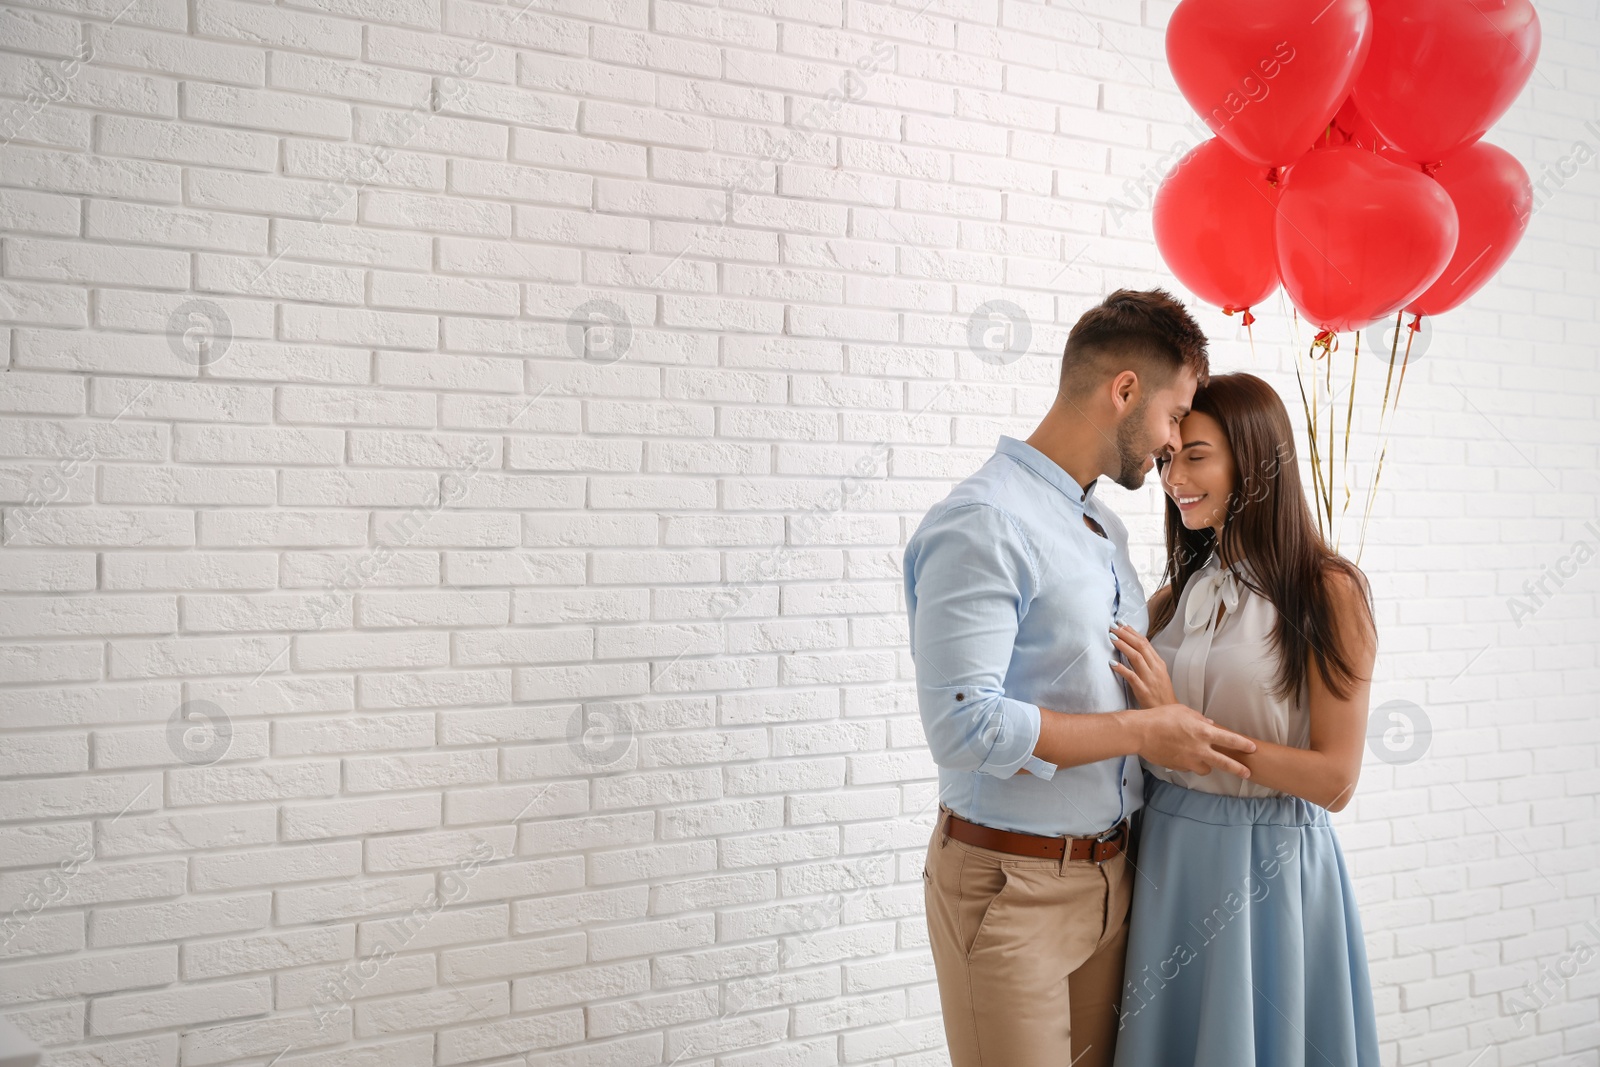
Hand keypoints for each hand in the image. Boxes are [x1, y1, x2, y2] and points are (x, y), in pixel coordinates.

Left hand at [1109, 622, 1175, 709]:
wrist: (1168, 711)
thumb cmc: (1160, 693)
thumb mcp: (1157, 674)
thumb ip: (1147, 661)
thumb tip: (1133, 648)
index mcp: (1158, 663)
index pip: (1145, 643)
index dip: (1132, 632)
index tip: (1122, 624)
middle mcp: (1155, 668)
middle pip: (1140, 646)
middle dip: (1126, 634)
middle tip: (1114, 626)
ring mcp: (1149, 678)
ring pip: (1136, 657)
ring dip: (1123, 646)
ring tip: (1112, 638)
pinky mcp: (1143, 689)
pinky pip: (1131, 676)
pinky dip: (1121, 668)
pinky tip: (1112, 663)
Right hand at [1126, 703, 1256, 778]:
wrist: (1140, 733)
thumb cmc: (1160, 717)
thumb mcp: (1183, 711)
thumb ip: (1199, 719)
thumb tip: (1209, 724)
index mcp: (1202, 732)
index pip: (1229, 740)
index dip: (1242, 744)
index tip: (1252, 748)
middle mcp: (1199, 749)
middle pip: (1225, 762)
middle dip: (1238, 769)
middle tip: (1247, 773)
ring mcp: (1189, 760)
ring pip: (1206, 769)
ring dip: (1207, 765)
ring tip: (1203, 760)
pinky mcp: (1178, 767)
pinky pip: (1188, 767)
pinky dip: (1189, 763)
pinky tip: (1181, 756)